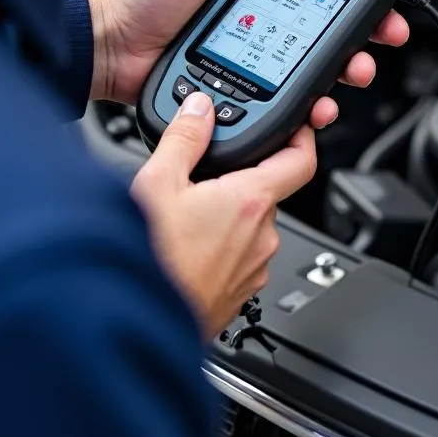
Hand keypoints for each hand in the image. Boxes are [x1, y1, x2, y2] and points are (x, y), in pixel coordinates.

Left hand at [86, 0, 408, 108]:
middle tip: (382, 37)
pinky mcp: (245, 86)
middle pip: (328, 25)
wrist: (112, 46)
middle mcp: (262, 15)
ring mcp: (255, 53)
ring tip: (353, 72)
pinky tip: (318, 103)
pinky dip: (310, 102)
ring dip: (344, 69)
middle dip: (364, 33)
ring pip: (315, 64)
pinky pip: (287, 96)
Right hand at [131, 91, 315, 335]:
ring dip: (226, 216)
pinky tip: (186, 248)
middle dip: (238, 180)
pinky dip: (220, 247)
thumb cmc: (151, 262)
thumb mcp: (156, 184)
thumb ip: (184, 139)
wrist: (135, 328)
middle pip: (266, 192)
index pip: (301, 160)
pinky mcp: (240, 295)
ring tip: (185, 217)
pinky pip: (240, 258)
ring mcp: (254, 270)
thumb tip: (200, 109)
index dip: (302, 137)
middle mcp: (263, 237)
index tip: (296, 126)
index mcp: (251, 202)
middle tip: (202, 177)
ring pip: (251, 227)